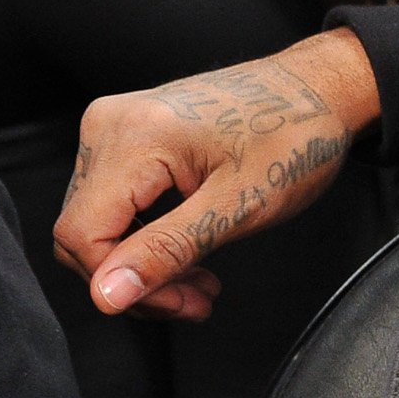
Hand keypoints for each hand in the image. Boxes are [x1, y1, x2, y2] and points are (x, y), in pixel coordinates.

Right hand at [54, 27, 380, 318]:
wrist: (316, 91)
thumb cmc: (294, 140)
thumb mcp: (240, 207)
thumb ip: (169, 251)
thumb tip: (108, 295)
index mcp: (133, 137)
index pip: (82, 234)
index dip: (122, 284)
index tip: (182, 306)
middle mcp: (109, 125)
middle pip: (84, 232)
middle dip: (138, 280)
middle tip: (198, 301)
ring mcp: (114, 128)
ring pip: (98, 222)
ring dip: (145, 264)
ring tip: (202, 283)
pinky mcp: (127, 137)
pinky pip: (115, 203)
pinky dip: (147, 238)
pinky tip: (189, 254)